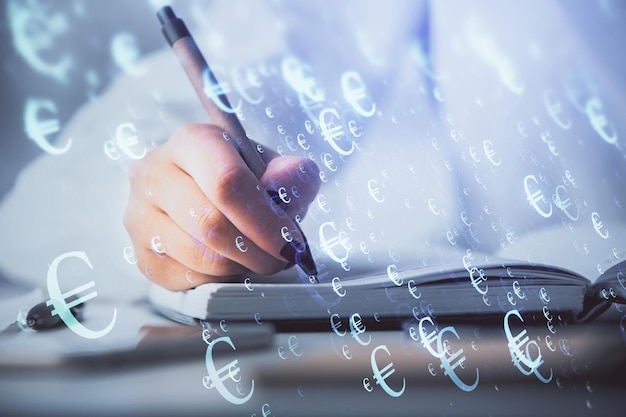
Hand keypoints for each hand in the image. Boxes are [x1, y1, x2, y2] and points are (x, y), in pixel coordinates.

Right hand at [124, 123, 320, 289]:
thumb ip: (290, 173)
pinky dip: (219, 278)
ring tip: (259, 258)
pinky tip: (230, 263)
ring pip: (200, 257)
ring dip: (242, 266)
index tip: (291, 243)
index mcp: (191, 142)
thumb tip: (290, 180)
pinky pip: (188, 278)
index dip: (265, 220)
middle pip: (210, 224)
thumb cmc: (238, 178)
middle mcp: (155, 174)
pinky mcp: (140, 253)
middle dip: (258, 250)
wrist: (198, 190)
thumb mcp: (270, 166)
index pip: (226, 182)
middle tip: (281, 258)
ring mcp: (140, 215)